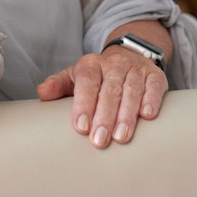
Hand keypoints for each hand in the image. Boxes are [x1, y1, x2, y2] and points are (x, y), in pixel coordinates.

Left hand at [36, 47, 167, 147]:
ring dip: (126, 115)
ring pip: (131, 90)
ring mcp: (135, 69)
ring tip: (121, 137)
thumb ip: (58, 85)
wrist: (128, 55)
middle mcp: (113, 64)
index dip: (83, 104)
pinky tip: (147, 116)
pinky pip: (153, 86)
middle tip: (99, 140)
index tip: (80, 127)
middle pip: (109, 90)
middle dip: (104, 116)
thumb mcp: (76, 76)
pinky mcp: (154, 75)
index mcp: (91, 64)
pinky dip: (151, 100)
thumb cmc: (98, 75)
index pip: (86, 82)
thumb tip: (42, 93)